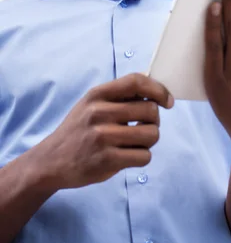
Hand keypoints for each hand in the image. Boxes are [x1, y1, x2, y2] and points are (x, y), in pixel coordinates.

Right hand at [34, 73, 173, 189]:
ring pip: (152, 134)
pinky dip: (141, 157)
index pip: (136, 81)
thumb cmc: (79, 130)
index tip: (167, 101)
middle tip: (142, 128)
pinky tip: (127, 156)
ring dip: (149, 141)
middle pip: (150, 110)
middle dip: (153, 121)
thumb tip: (155, 90)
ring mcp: (103, 137)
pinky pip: (144, 156)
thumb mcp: (91, 104)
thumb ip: (119, 96)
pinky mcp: (107, 160)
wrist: (51, 161)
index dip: (158, 89)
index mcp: (97, 94)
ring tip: (134, 143)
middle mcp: (99, 112)